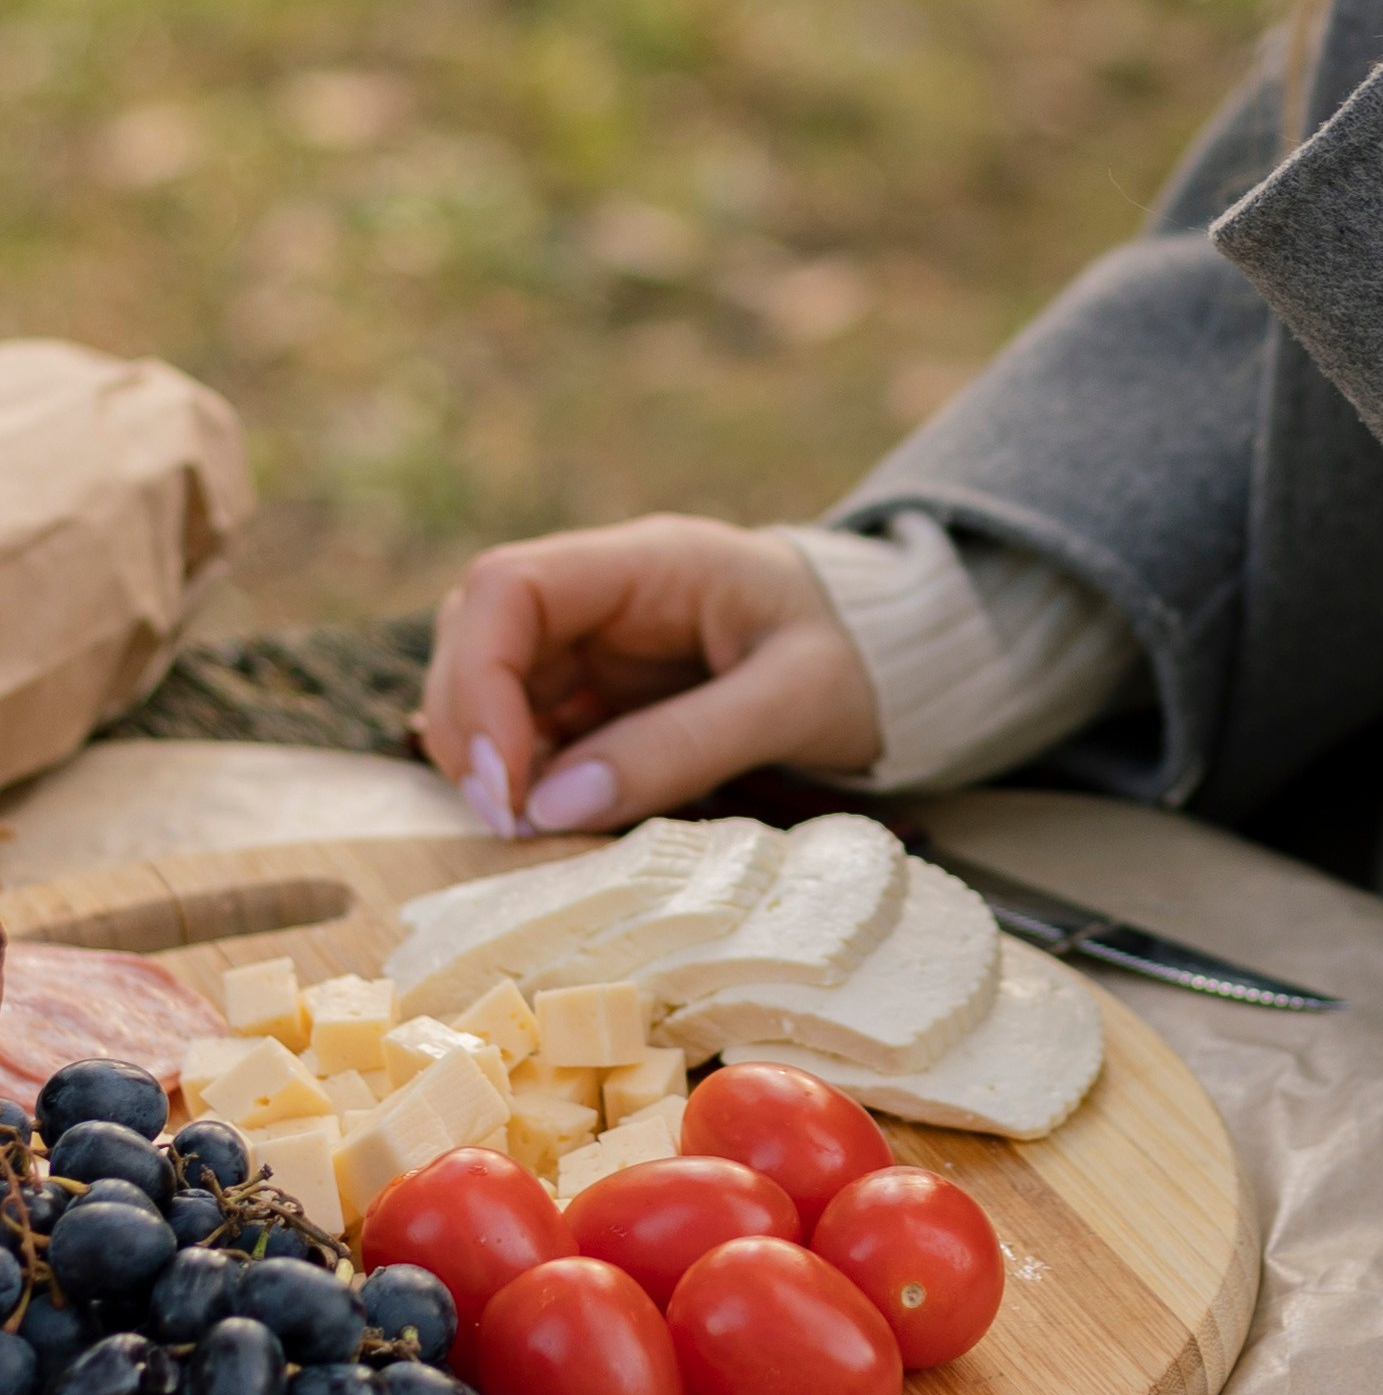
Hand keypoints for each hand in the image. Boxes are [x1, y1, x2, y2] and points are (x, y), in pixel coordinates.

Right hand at [420, 516, 880, 837]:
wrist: (901, 654)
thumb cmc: (861, 657)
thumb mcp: (797, 700)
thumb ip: (686, 745)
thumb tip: (553, 807)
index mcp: (653, 561)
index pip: (511, 586)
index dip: (479, 678)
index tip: (502, 782)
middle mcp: (607, 592)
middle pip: (476, 633)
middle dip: (471, 728)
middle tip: (508, 825)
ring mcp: (598, 641)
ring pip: (489, 684)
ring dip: (491, 760)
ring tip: (532, 833)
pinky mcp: (601, 691)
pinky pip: (531, 728)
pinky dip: (525, 777)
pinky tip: (554, 822)